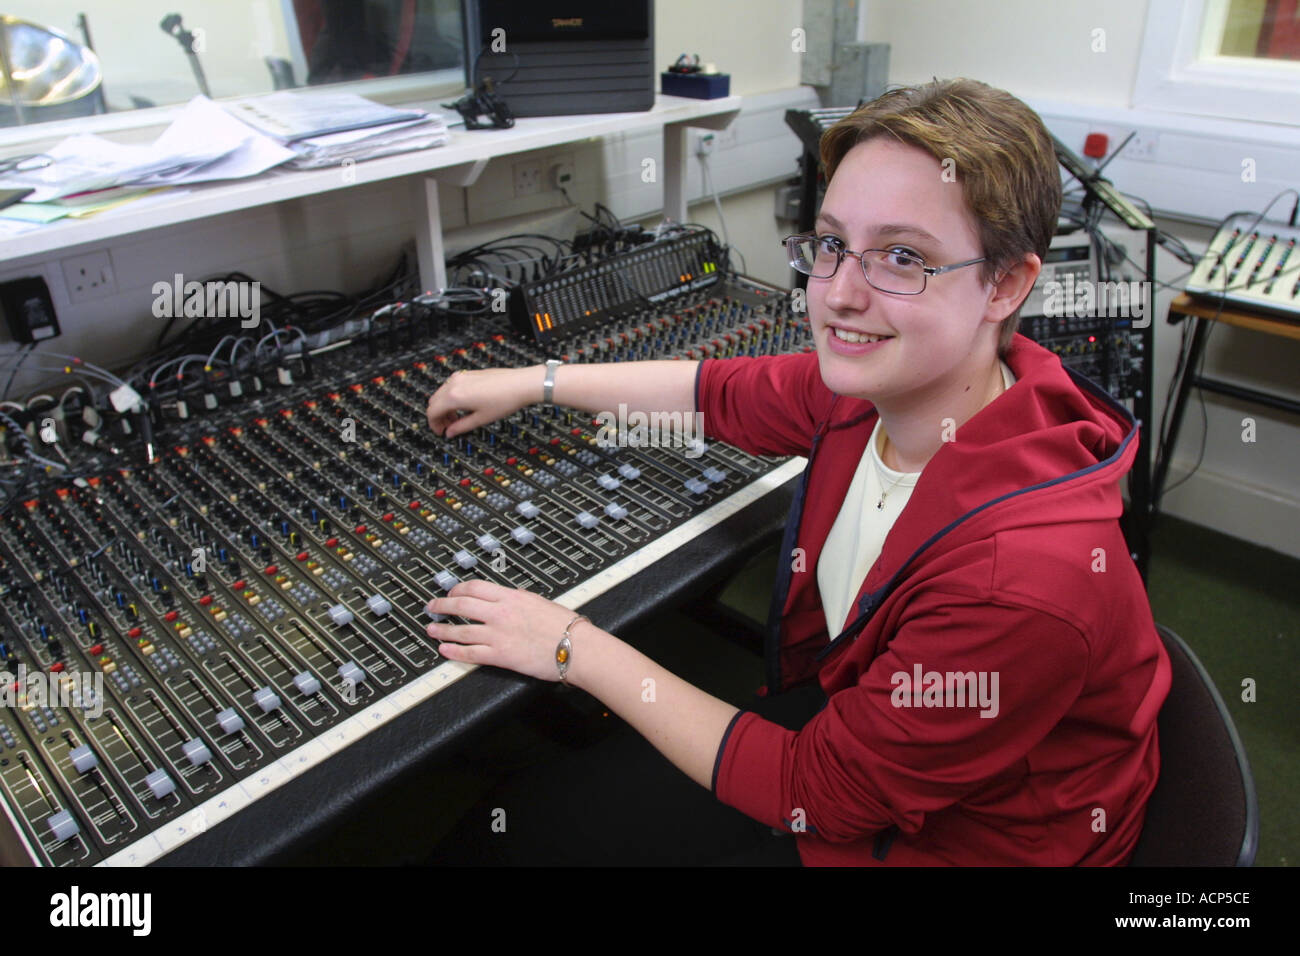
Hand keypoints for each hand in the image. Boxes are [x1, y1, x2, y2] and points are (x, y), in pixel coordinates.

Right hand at [425, 366, 539, 437]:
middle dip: (438, 416)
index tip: (440, 432)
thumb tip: (450, 432)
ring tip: (456, 418)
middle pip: (434, 401)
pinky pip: (451, 386)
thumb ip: (461, 427)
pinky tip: (463, 406)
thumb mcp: (481, 419)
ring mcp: (461, 376)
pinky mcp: (469, 373)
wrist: (521, 384)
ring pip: (441, 393)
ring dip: (444, 406)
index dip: (433, 425)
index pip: (432, 411)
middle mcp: (454, 383)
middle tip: (447, 427)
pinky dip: (451, 397)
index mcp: (454, 396)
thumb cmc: (505, 400)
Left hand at [426, 579, 585, 681]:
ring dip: (442, 629)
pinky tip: (444, 650)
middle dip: (442, 605)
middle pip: (461, 605)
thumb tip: (505, 602)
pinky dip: (454, 651)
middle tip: (432, 607)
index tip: (450, 593)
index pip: (474, 587)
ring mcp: (498, 635)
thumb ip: (517, 601)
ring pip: (461, 629)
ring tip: (432, 630)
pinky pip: (470, 653)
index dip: (457, 589)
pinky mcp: (500, 656)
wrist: (578, 647)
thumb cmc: (566, 626)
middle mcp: (501, 613)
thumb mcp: (538, 602)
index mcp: (511, 597)